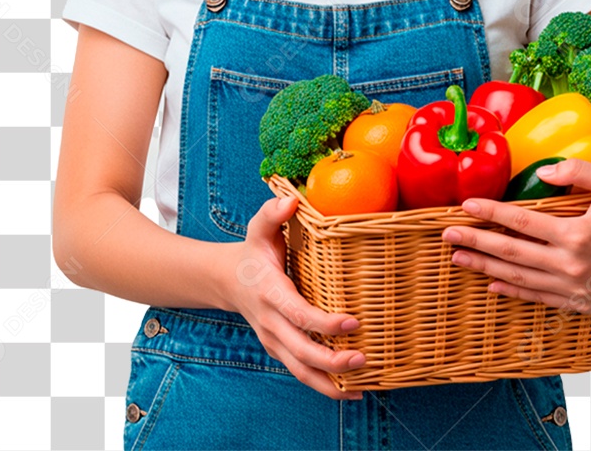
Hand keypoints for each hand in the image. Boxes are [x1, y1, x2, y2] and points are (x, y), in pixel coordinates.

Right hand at [216, 193, 366, 400]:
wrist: (227, 280)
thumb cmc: (253, 250)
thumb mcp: (259, 227)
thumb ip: (273, 212)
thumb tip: (292, 201)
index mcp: (270, 293)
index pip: (297, 313)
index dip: (324, 322)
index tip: (352, 321)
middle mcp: (271, 323)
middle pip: (301, 352)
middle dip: (332, 361)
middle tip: (363, 359)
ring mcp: (274, 340)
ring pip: (300, 372)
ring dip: (330, 383)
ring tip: (363, 388)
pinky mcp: (280, 350)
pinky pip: (302, 372)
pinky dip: (325, 385)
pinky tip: (354, 389)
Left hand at [440, 159, 590, 313]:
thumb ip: (576, 171)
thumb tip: (541, 175)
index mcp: (577, 234)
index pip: (522, 222)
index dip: (491, 213)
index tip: (465, 206)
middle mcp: (572, 266)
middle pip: (512, 253)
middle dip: (476, 243)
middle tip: (447, 236)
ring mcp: (574, 289)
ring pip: (520, 278)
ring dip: (486, 268)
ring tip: (458, 258)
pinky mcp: (578, 303)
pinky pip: (537, 297)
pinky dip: (513, 291)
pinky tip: (491, 283)